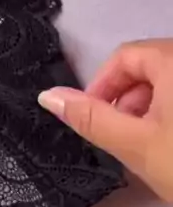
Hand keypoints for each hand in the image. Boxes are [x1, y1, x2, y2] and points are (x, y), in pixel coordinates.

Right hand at [38, 39, 172, 201]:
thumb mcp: (137, 145)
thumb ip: (91, 118)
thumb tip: (48, 95)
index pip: (124, 56)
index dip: (101, 86)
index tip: (94, 121)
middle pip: (150, 67)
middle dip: (129, 102)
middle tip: (124, 141)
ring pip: (172, 84)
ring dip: (154, 110)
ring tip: (153, 150)